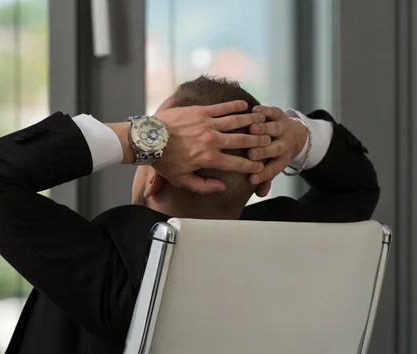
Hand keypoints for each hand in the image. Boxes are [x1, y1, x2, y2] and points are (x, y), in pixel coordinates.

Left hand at [153, 100, 271, 193]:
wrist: (148, 139)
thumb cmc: (163, 161)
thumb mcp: (181, 180)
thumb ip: (203, 186)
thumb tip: (221, 187)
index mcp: (209, 158)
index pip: (237, 164)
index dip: (251, 166)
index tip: (261, 167)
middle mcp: (212, 140)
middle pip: (242, 141)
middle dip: (258, 142)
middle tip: (268, 140)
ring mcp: (207, 124)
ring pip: (236, 121)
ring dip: (252, 120)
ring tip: (262, 119)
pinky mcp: (200, 111)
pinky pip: (222, 108)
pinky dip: (235, 106)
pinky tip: (245, 105)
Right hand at [246, 106, 307, 196]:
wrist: (294, 133)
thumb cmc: (275, 153)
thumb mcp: (273, 166)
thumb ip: (266, 178)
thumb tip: (260, 195)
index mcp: (282, 159)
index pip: (274, 169)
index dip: (264, 175)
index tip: (251, 180)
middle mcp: (284, 144)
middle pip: (276, 149)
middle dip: (264, 151)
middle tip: (251, 154)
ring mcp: (282, 128)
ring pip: (275, 129)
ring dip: (264, 129)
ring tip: (252, 130)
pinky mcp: (279, 115)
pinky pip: (273, 112)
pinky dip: (264, 111)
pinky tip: (253, 111)